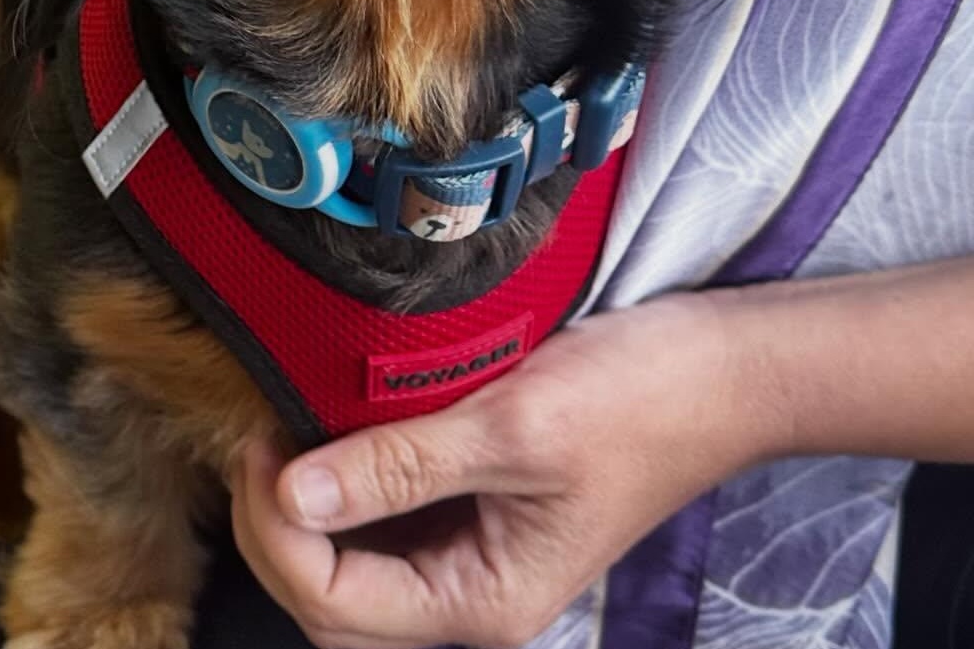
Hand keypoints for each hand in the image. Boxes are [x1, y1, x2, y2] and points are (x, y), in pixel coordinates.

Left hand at [231, 293, 779, 648]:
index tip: (259, 445)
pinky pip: (388, 517)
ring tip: (280, 429)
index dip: (277, 533)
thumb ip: (400, 465)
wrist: (718, 370)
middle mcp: (472, 592)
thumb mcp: (513, 428)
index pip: (335, 603)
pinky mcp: (478, 505)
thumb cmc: (635, 400)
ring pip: (353, 562)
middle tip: (256, 438)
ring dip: (304, 507)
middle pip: (332, 599)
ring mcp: (475, 550)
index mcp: (485, 601)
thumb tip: (291, 496)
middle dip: (275, 528)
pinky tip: (329, 426)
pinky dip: (345, 482)